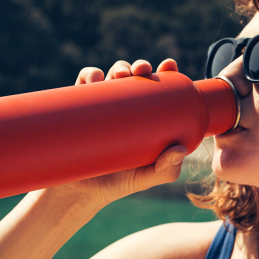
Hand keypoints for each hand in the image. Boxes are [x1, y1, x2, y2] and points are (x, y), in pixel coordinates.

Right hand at [60, 59, 186, 206]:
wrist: (79, 193)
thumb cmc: (118, 183)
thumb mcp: (146, 178)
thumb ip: (167, 169)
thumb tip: (180, 150)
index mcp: (146, 115)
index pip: (158, 87)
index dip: (165, 71)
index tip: (169, 65)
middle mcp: (124, 107)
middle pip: (135, 76)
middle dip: (140, 66)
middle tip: (142, 71)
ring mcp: (102, 107)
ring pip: (112, 76)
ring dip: (119, 67)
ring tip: (121, 75)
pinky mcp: (79, 109)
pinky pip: (83, 85)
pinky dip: (90, 75)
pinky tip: (95, 78)